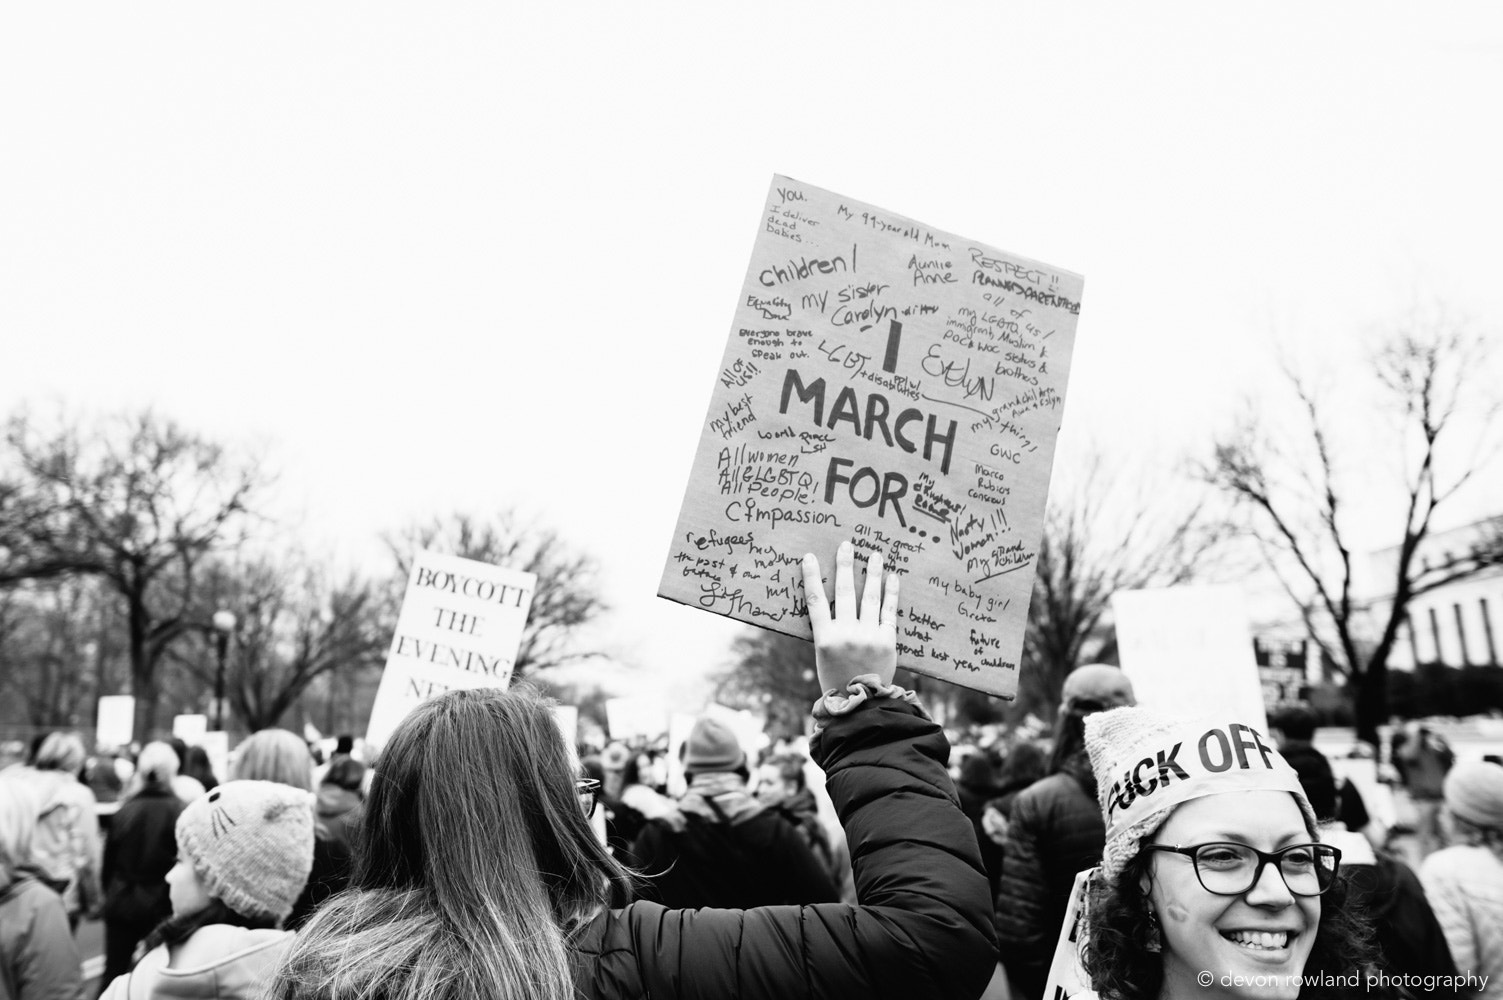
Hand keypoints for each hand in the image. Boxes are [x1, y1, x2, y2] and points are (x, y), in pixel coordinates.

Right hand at [802, 540, 898, 692]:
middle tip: (847, 545)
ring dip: (872, 573)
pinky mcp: (887, 641)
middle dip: (845, 566)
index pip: (815, 601)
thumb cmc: (837, 679)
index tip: (810, 557)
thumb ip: (828, 630)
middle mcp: (846, 634)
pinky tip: (892, 577)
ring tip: (874, 555)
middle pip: (844, 592)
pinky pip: (889, 611)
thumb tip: (831, 602)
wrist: (861, 704)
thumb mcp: (823, 655)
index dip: (812, 577)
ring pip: (869, 597)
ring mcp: (868, 636)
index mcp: (825, 638)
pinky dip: (891, 593)